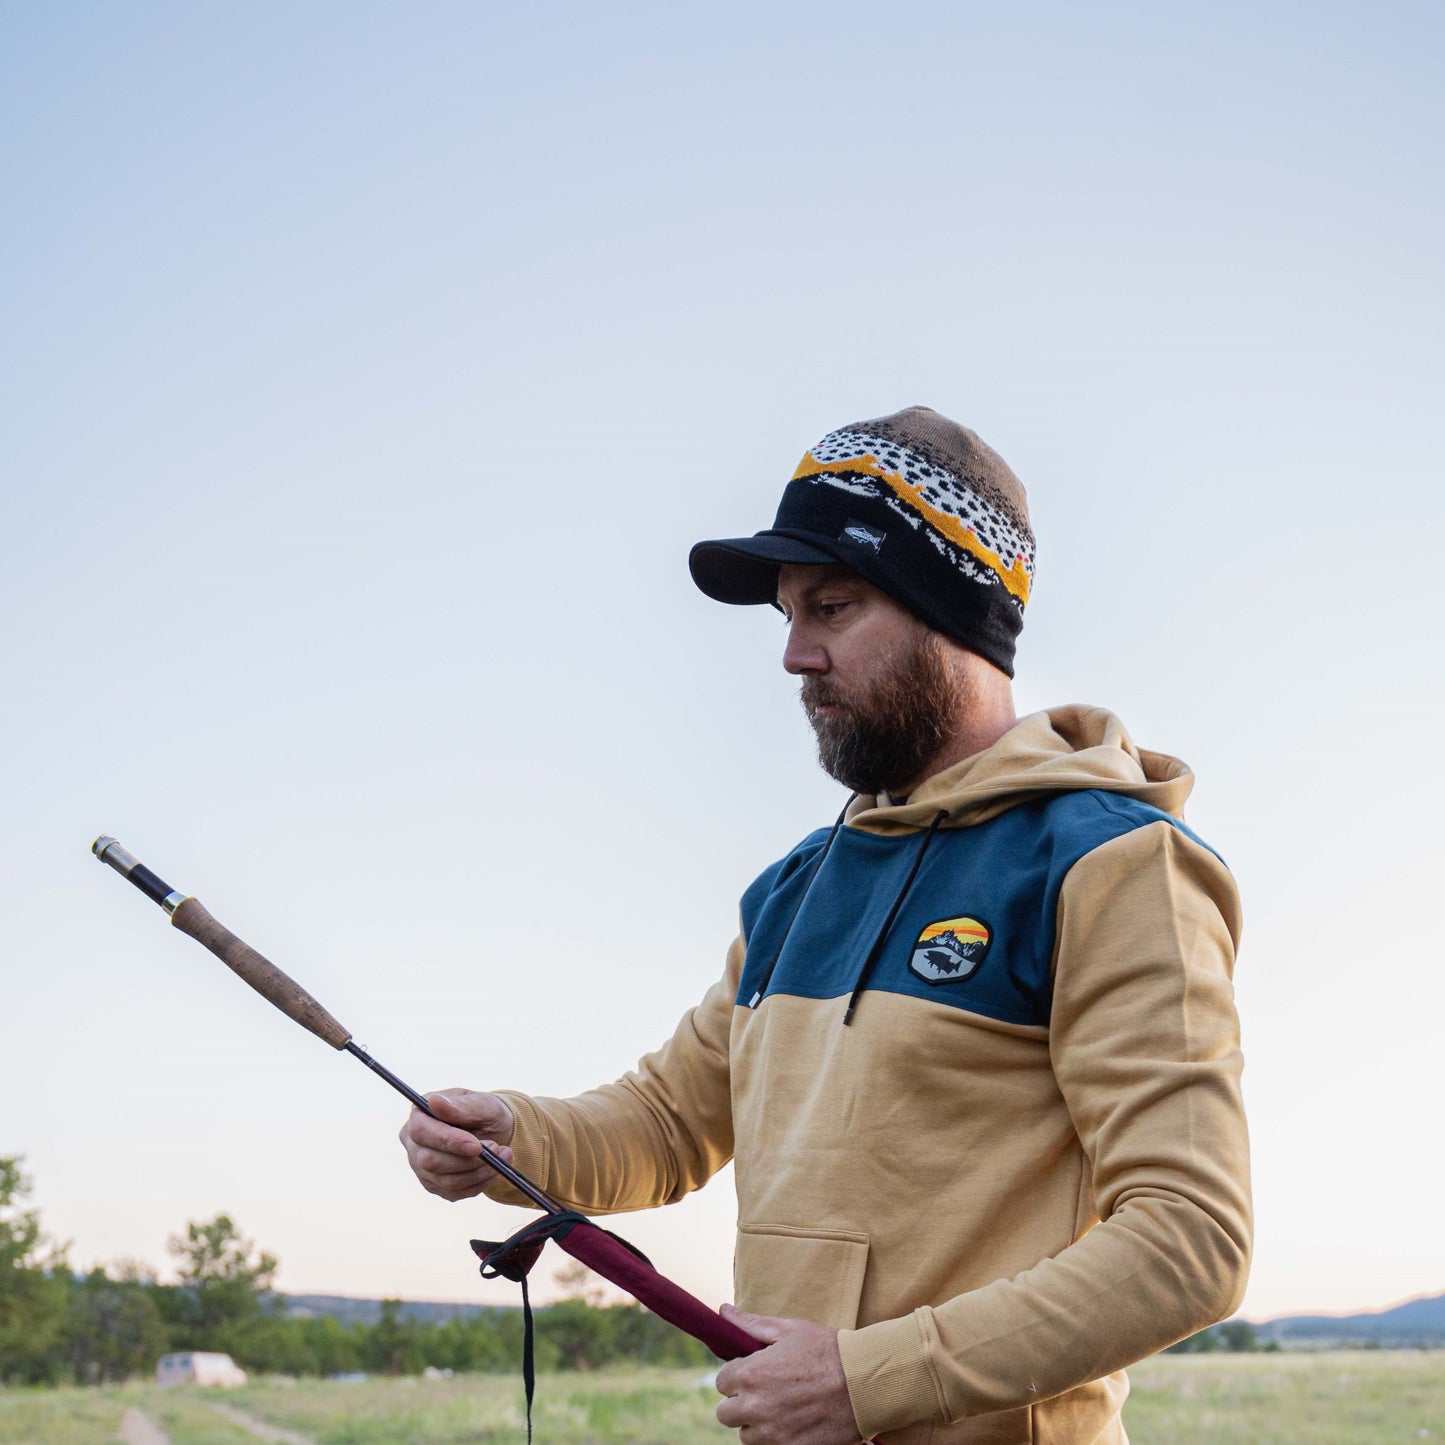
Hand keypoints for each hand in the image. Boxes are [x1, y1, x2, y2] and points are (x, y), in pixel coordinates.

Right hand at [398, 1088, 516, 1200]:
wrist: (493, 1131)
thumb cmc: (484, 1112)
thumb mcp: (481, 1103)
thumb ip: (461, 1105)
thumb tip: (435, 1102)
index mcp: (419, 1114)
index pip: (420, 1131)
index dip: (448, 1141)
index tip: (477, 1146)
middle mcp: (414, 1143)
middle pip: (429, 1160)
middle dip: (468, 1160)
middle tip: (498, 1149)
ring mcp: (421, 1167)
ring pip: (445, 1180)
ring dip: (478, 1172)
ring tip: (504, 1156)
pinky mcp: (435, 1185)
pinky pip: (455, 1192)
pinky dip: (480, 1183)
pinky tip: (496, 1169)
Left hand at [714, 1305, 863, 1444]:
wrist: (863, 1383)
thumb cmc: (826, 1350)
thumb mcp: (788, 1330)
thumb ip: (751, 1324)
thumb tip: (723, 1311)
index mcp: (750, 1374)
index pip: (721, 1381)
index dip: (737, 1375)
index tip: (754, 1372)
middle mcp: (755, 1406)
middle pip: (726, 1413)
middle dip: (740, 1401)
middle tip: (764, 1391)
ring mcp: (772, 1433)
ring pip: (745, 1434)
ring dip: (756, 1423)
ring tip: (780, 1407)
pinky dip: (775, 1437)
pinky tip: (792, 1421)